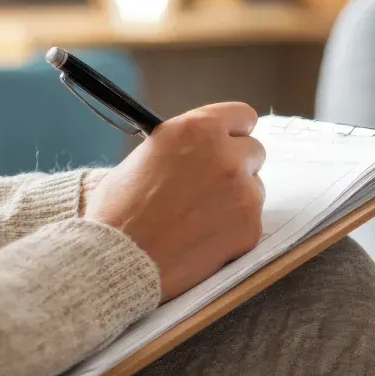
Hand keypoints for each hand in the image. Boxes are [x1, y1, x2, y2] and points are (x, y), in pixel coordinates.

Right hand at [82, 103, 266, 301]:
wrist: (120, 259)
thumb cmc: (120, 210)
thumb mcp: (146, 155)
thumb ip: (183, 146)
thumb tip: (202, 149)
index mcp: (198, 130)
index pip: (242, 116)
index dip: (233, 131)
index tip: (229, 142)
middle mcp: (227, 156)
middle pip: (254, 151)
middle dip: (237, 164)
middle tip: (211, 184)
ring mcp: (244, 192)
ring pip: (255, 187)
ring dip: (236, 197)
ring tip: (198, 217)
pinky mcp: (250, 226)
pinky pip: (251, 220)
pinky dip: (234, 228)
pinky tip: (203, 237)